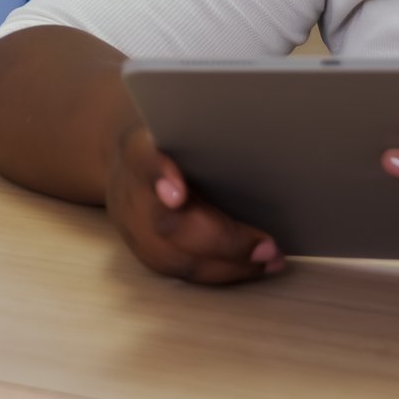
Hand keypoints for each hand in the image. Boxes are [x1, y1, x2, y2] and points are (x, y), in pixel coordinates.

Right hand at [106, 121, 284, 283]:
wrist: (127, 165)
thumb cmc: (170, 142)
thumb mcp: (182, 126)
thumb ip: (208, 134)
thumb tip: (263, 131)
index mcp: (137, 151)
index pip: (144, 160)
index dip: (159, 176)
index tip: (177, 194)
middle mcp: (129, 193)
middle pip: (166, 223)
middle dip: (222, 240)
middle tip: (267, 245)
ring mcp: (133, 228)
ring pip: (175, 258)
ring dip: (228, 265)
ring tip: (271, 258)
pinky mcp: (144, 253)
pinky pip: (182, 272)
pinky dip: (221, 273)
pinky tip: (254, 266)